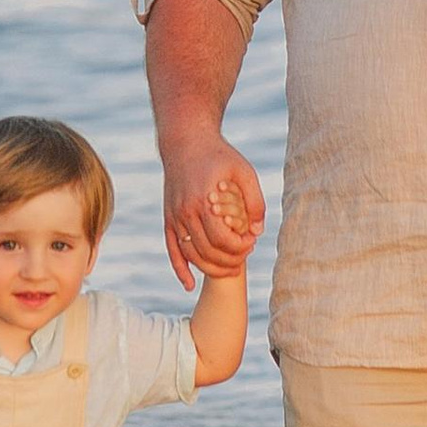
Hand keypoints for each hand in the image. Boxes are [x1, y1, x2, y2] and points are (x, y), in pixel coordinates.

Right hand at [162, 141, 263, 289]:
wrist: (185, 141)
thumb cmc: (219, 155)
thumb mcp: (244, 171)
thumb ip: (255, 201)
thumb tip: (258, 230)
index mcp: (203, 200)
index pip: (222, 239)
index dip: (240, 247)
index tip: (251, 243)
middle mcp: (185, 212)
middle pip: (207, 251)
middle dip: (229, 260)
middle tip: (245, 257)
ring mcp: (174, 216)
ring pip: (190, 255)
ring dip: (210, 268)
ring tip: (229, 270)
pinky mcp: (168, 218)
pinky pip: (172, 250)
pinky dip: (180, 269)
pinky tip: (189, 285)